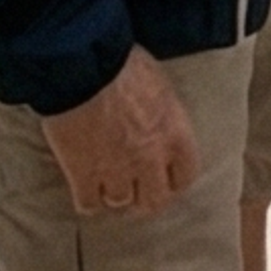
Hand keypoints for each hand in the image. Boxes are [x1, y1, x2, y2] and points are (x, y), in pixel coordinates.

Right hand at [41, 45, 200, 221]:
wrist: (85, 68)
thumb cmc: (124, 65)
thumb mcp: (160, 85)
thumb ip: (164, 114)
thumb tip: (159, 121)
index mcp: (175, 134)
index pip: (186, 175)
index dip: (173, 180)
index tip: (164, 179)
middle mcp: (150, 159)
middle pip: (155, 201)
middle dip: (145, 199)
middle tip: (135, 192)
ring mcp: (116, 170)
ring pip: (120, 203)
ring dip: (114, 196)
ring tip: (107, 187)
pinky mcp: (84, 175)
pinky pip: (88, 204)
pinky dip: (87, 200)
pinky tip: (84, 189)